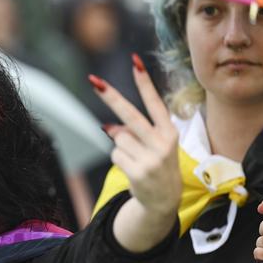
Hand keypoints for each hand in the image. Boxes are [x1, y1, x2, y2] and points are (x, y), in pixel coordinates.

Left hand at [90, 54, 181, 251]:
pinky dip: (119, 160)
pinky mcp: (139, 172)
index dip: (144, 83)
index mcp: (170, 132)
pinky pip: (115, 155)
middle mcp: (163, 143)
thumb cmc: (157, 165)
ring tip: (136, 159)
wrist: (164, 200)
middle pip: (129, 115)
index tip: (135, 62)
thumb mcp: (155, 146)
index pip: (155, 103)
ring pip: (119, 138)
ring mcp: (151, 159)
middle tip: (93, 80)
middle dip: (110, 96)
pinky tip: (132, 169)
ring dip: (121, 147)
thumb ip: (136, 132)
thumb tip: (110, 128)